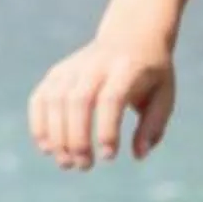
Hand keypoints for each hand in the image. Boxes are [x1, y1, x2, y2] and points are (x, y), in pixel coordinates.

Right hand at [27, 31, 175, 169]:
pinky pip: (41, 97)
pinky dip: (39, 123)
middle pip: (79, 101)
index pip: (111, 99)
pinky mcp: (58, 72)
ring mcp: (73, 67)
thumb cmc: (151, 73)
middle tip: (83, 166)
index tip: (108, 157)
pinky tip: (46, 148)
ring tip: (66, 163)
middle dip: (78, 138)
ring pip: (56, 100)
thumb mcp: (164, 96)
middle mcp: (96, 65)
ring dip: (57, 136)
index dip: (107, 129)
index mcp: (127, 69)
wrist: (131, 35)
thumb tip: (138, 155)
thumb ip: (153, 126)